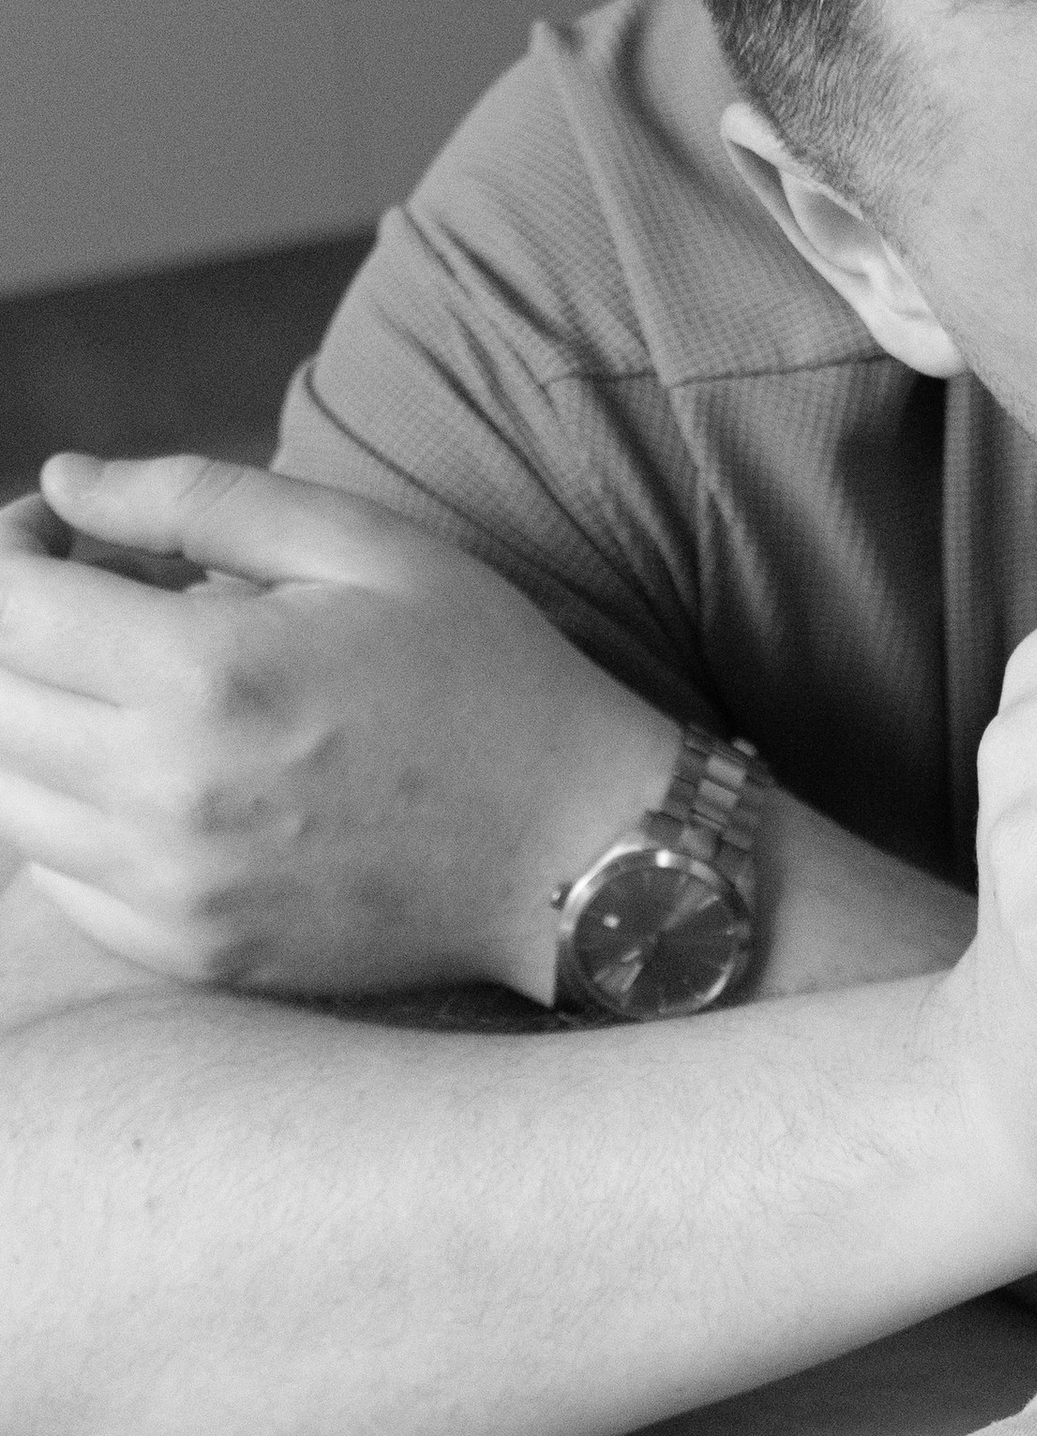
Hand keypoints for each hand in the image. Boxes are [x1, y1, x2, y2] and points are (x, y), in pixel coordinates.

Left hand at [0, 454, 674, 996]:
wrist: (578, 851)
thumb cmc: (487, 678)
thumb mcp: (367, 546)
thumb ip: (196, 499)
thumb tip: (61, 483)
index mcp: (205, 673)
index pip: (2, 606)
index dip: (8, 548)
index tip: (60, 530)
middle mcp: (166, 794)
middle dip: (13, 630)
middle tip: (86, 597)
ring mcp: (171, 889)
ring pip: (5, 795)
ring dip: (32, 724)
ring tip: (125, 686)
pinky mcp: (189, 952)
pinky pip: (58, 880)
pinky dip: (71, 816)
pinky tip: (159, 775)